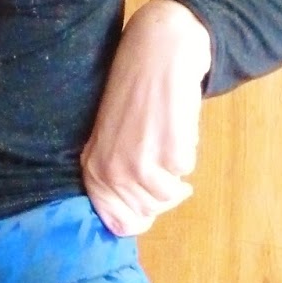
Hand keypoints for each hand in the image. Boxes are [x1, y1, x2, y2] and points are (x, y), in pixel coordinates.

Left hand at [81, 0, 210, 235]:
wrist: (155, 57)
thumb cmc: (133, 99)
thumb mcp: (109, 142)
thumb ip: (114, 181)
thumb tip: (129, 224)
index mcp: (94, 172)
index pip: (119, 224)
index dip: (141, 218)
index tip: (151, 200)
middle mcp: (113, 172)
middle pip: (149, 211)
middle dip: (164, 193)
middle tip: (166, 162)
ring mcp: (141, 164)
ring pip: (170, 196)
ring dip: (177, 173)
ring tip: (170, 142)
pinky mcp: (169, 152)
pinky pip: (186, 169)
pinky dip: (187, 151)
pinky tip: (176, 127)